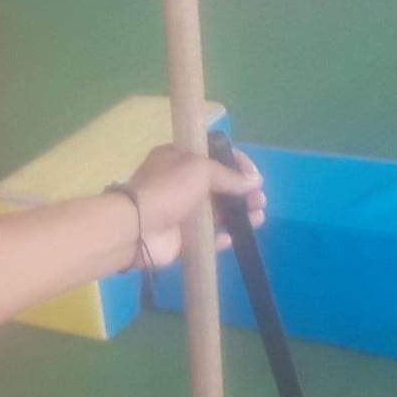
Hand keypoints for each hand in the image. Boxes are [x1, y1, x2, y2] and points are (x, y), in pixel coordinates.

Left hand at [122, 146, 265, 267]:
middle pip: (219, 187)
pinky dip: (221, 239)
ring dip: (239, 214)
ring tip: (257, 217)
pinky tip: (231, 238)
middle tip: (259, 201)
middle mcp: (180, 184)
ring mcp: (180, 213)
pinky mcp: (181, 240)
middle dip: (242, 192)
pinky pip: (207, 239)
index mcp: (179, 159)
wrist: (136, 227)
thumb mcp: (200, 169)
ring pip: (217, 213)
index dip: (237, 164)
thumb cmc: (168, 189)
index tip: (254, 176)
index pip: (214, 156)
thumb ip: (229, 175)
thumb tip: (254, 182)